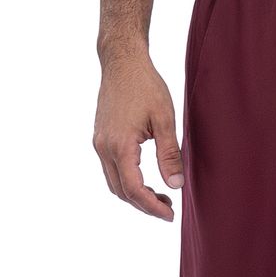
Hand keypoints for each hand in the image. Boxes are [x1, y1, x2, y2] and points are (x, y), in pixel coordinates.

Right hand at [93, 54, 182, 221]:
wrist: (122, 61)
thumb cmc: (145, 85)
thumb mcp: (164, 119)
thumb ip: (170, 155)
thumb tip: (176, 185)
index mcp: (120, 145)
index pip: (135, 190)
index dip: (152, 207)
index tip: (170, 215)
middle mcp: (104, 147)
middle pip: (122, 192)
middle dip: (145, 205)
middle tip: (169, 208)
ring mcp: (99, 143)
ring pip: (115, 183)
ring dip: (136, 195)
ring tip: (161, 196)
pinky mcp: (101, 138)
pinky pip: (112, 170)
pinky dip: (128, 182)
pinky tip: (147, 180)